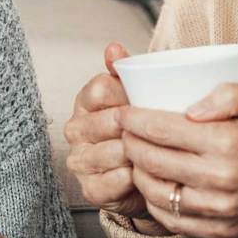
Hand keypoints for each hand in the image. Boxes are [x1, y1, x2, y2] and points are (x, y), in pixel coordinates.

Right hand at [64, 44, 169, 234]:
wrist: (149, 174)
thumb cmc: (143, 129)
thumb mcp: (139, 97)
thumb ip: (127, 71)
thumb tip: (113, 48)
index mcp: (85, 101)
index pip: (101, 89)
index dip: (128, 96)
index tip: (147, 102)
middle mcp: (76, 129)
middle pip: (108, 121)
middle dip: (137, 126)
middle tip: (162, 130)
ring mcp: (80, 160)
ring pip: (112, 152)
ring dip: (138, 153)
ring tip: (158, 152)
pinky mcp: (90, 188)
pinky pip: (114, 181)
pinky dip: (134, 179)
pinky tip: (147, 173)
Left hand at [117, 84, 237, 237]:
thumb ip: (229, 94)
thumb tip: (191, 108)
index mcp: (227, 142)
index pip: (162, 129)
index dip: (134, 120)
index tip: (124, 112)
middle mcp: (219, 178)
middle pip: (152, 159)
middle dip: (129, 142)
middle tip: (124, 132)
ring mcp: (217, 208)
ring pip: (155, 191)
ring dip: (136, 171)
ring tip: (135, 156)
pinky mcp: (216, 230)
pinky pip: (170, 218)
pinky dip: (152, 200)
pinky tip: (152, 183)